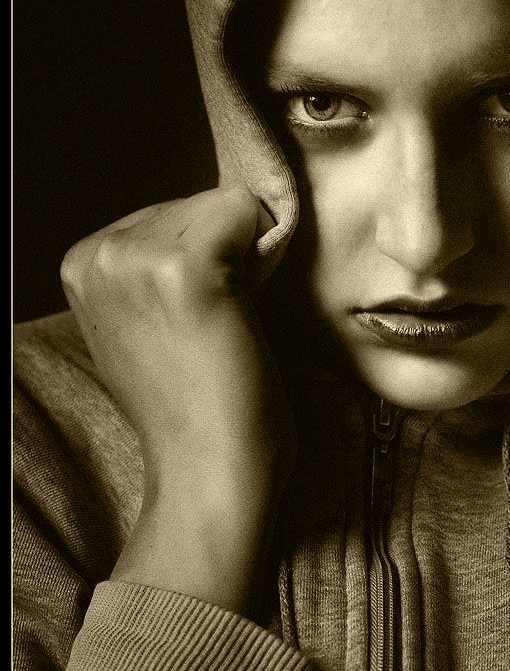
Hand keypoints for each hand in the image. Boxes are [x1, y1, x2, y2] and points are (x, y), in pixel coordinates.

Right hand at [60, 186, 292, 614]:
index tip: (194, 316)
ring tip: (228, 320)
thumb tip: (216, 216)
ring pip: (228, 203)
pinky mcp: (186, 270)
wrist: (207, 469)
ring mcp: (137, 259)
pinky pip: (248, 211)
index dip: (202, 258)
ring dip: (246, 255)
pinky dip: (265, 250)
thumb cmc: (191, 404)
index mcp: (83, 263)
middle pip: (199, 201)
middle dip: (223, 251)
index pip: (170, 211)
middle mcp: (100, 253)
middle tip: (216, 322)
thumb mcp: (142, 324)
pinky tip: (244, 309)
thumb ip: (152, 270)